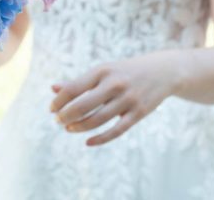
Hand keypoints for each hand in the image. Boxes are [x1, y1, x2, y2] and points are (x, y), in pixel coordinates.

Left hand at [49, 51, 180, 145]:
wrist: (162, 71)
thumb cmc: (125, 72)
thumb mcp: (103, 71)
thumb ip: (79, 81)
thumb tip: (53, 89)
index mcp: (103, 71)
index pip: (74, 88)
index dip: (59, 101)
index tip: (51, 109)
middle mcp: (115, 84)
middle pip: (83, 105)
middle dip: (66, 116)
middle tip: (58, 121)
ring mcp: (128, 100)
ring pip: (98, 120)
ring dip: (79, 127)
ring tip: (69, 128)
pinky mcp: (139, 113)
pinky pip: (117, 130)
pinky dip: (100, 139)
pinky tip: (87, 142)